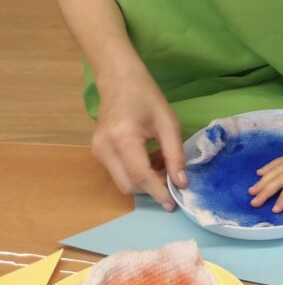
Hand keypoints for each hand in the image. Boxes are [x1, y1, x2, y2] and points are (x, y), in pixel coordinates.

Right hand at [91, 68, 186, 210]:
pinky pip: (119, 172)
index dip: (158, 192)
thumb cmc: (147, 97)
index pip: (140, 176)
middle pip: (129, 185)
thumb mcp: (168, 123)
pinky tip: (151, 158)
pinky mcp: (98, 152)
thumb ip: (175, 155)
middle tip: (172, 177)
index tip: (174, 203)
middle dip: (152, 188)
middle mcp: (104, 148)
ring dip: (145, 181)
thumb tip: (182, 183)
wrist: (120, 81)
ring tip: (163, 163)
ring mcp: (98, 151)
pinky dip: (137, 173)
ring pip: (123, 182)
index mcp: (122, 138)